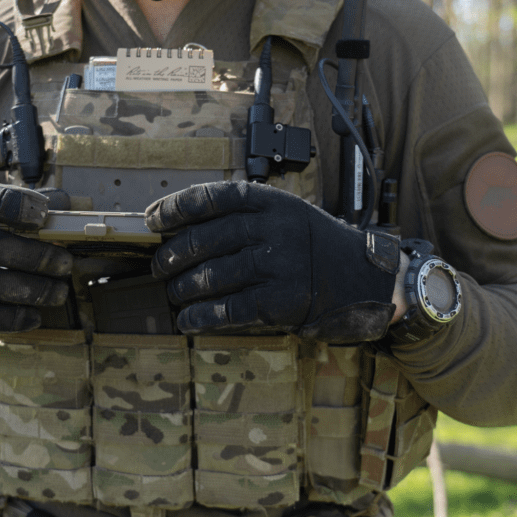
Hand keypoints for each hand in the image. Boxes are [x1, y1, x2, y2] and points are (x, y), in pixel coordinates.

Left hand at [146, 181, 399, 341]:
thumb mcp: (285, 216)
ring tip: (172, 293)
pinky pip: (231, 309)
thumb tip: (182, 229)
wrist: (364, 279)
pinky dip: (203, 315)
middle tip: (158, 266)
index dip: (176, 208)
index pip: (213, 197)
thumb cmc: (315, 247)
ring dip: (185, 287)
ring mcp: (281, 265)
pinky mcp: (284, 300)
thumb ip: (245, 217)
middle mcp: (276, 229)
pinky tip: (187, 319)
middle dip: (174, 254)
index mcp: (272, 202)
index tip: (152, 220)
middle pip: (207, 238)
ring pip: (215, 275)